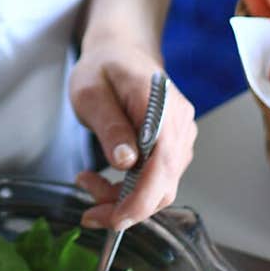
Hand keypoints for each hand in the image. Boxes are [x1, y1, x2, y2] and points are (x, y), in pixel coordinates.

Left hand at [68, 37, 195, 230]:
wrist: (121, 51)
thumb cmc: (103, 68)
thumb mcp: (91, 92)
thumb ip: (109, 126)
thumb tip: (126, 162)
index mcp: (160, 106)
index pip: (161, 165)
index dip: (139, 200)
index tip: (112, 219)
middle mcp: (179, 124)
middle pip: (163, 184)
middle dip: (126, 207)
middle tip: (89, 212)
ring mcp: (180, 136)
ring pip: (160, 187)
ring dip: (125, 199)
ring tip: (89, 184)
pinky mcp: (174, 146)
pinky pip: (158, 179)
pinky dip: (131, 189)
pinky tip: (105, 178)